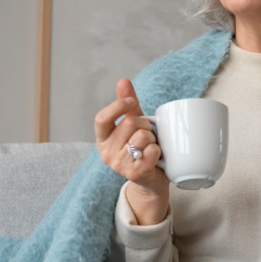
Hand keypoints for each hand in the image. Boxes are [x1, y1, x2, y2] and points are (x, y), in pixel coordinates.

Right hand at [94, 79, 169, 223]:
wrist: (151, 180)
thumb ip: (127, 104)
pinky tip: (155, 158)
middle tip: (148, 134)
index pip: (101, 118)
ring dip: (153, 138)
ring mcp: (119, 165)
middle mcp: (106, 152)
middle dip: (145, 125)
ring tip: (150, 146)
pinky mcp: (134, 174)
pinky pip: (152, 151)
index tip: (131, 102)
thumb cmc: (142, 148)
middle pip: (129, 124)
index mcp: (102, 138)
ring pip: (142, 137)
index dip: (117, 107)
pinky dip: (158, 151)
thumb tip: (123, 81)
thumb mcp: (134, 125)